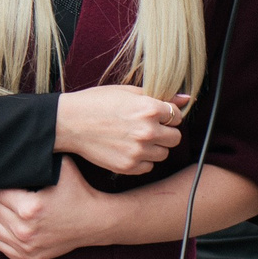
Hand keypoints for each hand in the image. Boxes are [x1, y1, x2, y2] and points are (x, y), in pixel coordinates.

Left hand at [0, 157, 121, 258]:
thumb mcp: (62, 167)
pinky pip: (1, 245)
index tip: (19, 184)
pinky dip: (7, 235)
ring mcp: (26, 246)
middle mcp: (25, 229)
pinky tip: (20, 226)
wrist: (95, 221)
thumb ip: (39, 158)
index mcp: (30, 207)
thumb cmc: (78, 191)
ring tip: (18, 211)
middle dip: (5, 200)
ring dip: (3, 217)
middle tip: (20, 196)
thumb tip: (21, 146)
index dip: (8, 185)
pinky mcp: (29, 257)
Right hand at [54, 84, 188, 175]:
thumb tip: (187, 97)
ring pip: (163, 154)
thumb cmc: (97, 102)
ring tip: (136, 138)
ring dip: (155, 147)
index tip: (156, 115)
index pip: (177, 116)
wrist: (69, 123)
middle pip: (175, 138)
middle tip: (148, 128)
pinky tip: (128, 149)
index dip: (167, 115)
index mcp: (150, 109)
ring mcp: (138, 151)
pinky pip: (148, 166)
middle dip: (165, 133)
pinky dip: (142, 160)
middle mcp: (147, 131)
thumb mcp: (128, 92)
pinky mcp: (128, 166)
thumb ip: (161, 96)